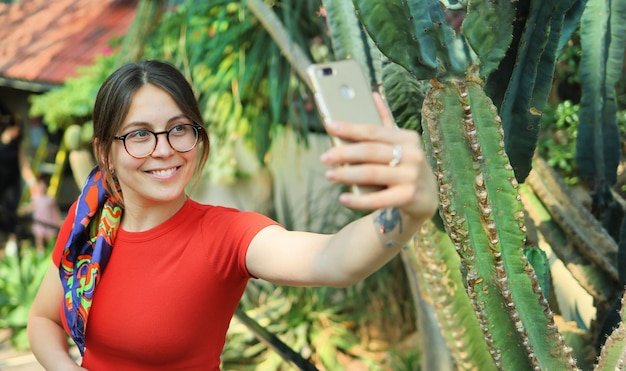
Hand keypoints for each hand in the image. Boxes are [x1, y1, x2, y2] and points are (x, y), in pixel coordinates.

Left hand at [320, 93, 437, 221]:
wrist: (427, 200)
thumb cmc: (406, 168)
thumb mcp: (401, 145)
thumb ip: (386, 123)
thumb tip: (373, 94)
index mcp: (408, 138)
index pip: (374, 131)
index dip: (350, 128)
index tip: (330, 126)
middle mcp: (413, 155)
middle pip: (371, 151)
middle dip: (344, 153)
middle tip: (324, 157)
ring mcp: (412, 177)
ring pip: (372, 173)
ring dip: (347, 175)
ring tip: (329, 175)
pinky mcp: (409, 198)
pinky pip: (378, 199)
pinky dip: (358, 200)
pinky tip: (343, 198)